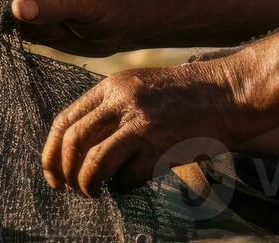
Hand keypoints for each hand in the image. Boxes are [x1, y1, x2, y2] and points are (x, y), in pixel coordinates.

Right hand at [2, 0, 141, 56]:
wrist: (129, 28)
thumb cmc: (115, 5)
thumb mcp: (86, 4)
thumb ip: (52, 4)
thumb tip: (16, 9)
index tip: (30, 0)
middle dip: (27, 7)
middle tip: (55, 20)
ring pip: (13, 9)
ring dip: (31, 25)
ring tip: (63, 27)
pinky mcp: (38, 16)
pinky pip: (20, 26)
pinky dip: (34, 35)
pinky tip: (60, 33)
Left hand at [43, 60, 253, 194]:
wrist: (227, 93)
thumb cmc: (184, 95)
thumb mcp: (139, 87)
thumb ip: (110, 109)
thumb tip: (77, 148)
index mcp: (112, 86)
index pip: (65, 120)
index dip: (51, 152)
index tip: (52, 175)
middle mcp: (122, 101)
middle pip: (73, 142)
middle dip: (66, 172)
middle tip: (72, 188)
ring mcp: (142, 123)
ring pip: (94, 162)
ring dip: (88, 184)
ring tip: (94, 192)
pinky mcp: (161, 146)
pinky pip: (127, 177)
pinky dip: (122, 187)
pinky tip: (128, 184)